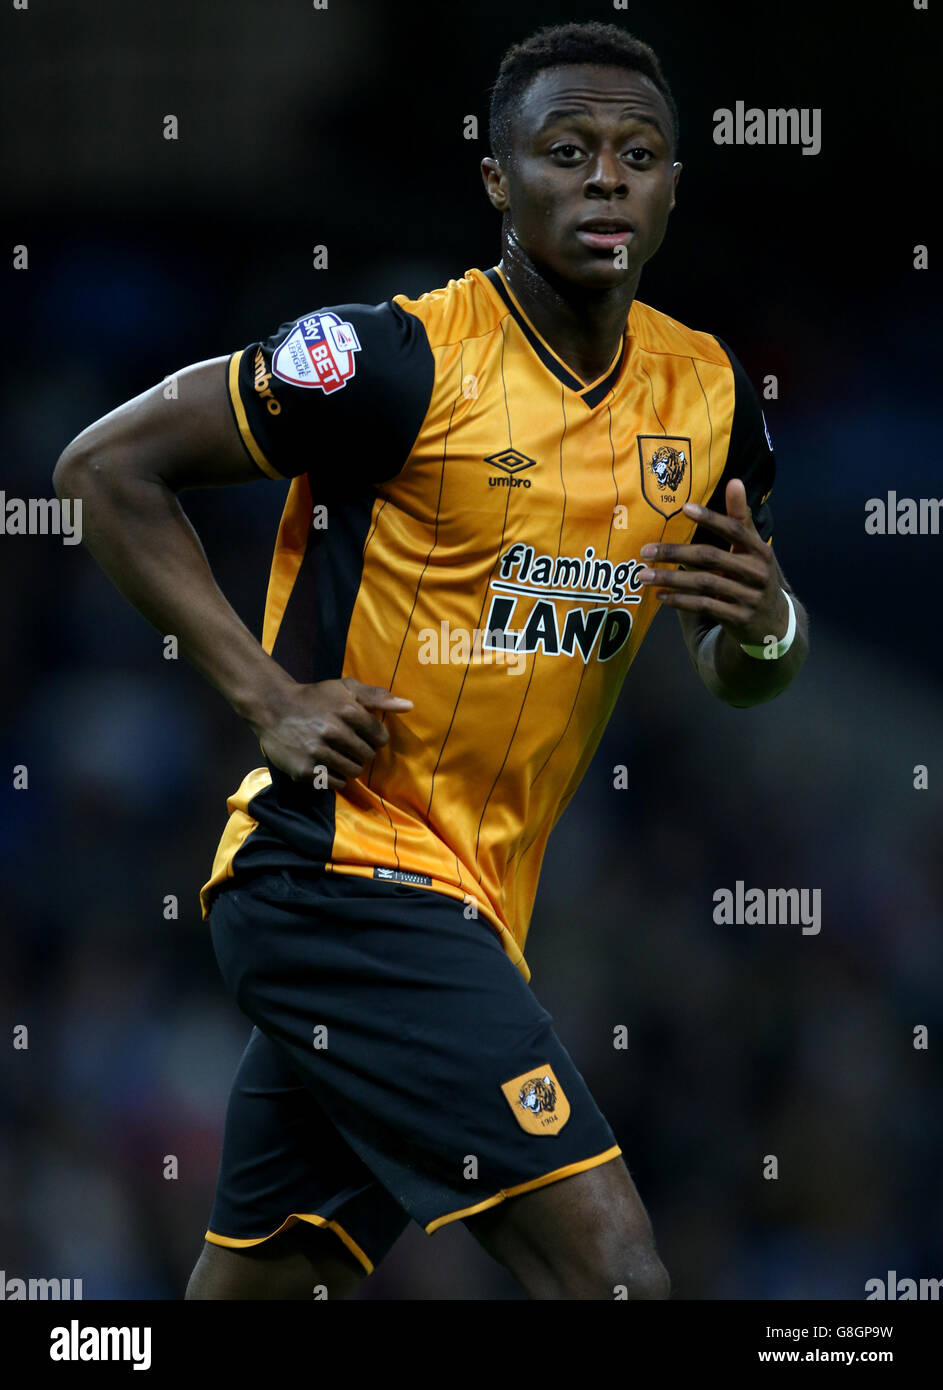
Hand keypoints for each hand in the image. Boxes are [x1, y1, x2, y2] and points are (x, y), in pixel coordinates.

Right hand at [251, 677, 412, 789]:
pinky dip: (334, 777)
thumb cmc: (314, 698)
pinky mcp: (305, 770)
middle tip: (348, 745)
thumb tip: (409, 706)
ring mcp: (318, 752)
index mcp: (347, 710)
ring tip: (337, 755)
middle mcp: (333, 731)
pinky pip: (334, 783)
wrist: (273, 708)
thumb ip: (377, 697)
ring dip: (349, 766)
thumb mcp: (345, 688)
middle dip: (362, 752)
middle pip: (367, 756)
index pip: (379, 736)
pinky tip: (325, 764)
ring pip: (353, 771)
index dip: (375, 737)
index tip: (364, 735)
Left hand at [636, 478, 788, 645]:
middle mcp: (757, 572)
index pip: (735, 529)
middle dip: (675, 552)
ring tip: (644, 575)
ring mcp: (748, 597)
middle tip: (645, 550)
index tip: (684, 508)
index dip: (711, 518)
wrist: (774, 622)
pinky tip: (661, 596)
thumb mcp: (753, 549)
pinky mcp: (738, 618)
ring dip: (670, 579)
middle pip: (711, 557)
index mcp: (760, 551)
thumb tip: (734, 481)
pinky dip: (680, 600)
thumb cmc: (755, 576)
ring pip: (703, 583)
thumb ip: (740, 519)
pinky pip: (704, 606)